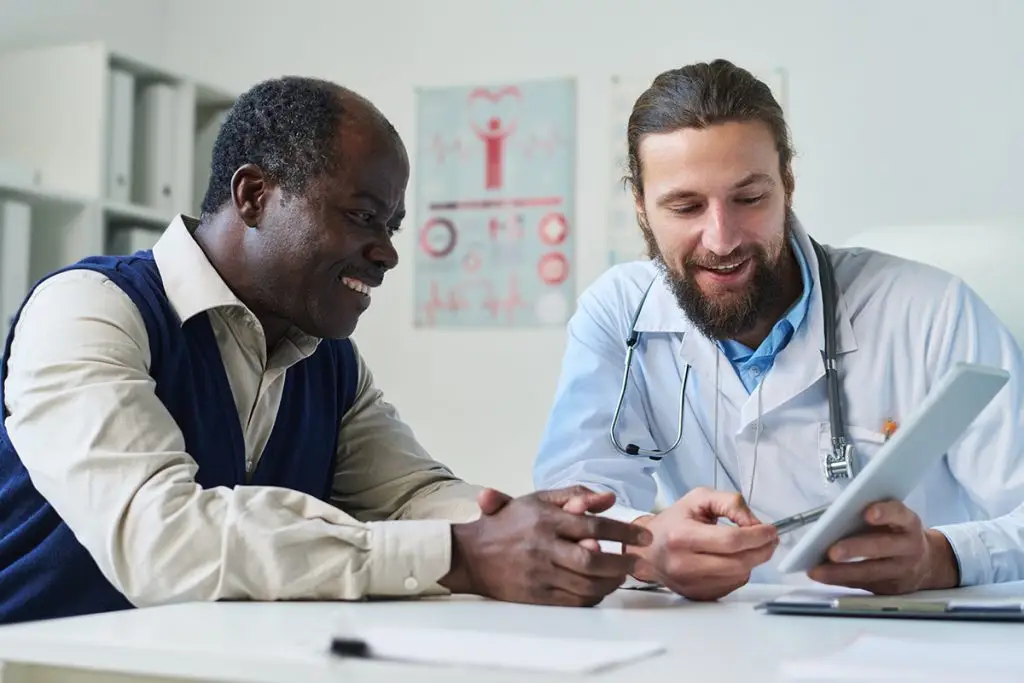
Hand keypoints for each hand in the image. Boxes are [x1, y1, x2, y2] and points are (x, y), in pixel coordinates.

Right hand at [440, 486, 652, 606]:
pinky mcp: (536, 595)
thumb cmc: (506, 523)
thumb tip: (608, 498)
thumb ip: (574, 495)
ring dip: (611, 582)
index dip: (624, 532)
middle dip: (622, 563)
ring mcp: (540, 573)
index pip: (594, 524)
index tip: (644, 536)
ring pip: (586, 584)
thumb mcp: (537, 500)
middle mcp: (544, 547)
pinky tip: (601, 588)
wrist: (470, 554)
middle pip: (593, 558)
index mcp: (546, 520)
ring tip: (622, 575)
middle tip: (637, 562)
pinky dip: (593, 596)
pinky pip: (574, 600)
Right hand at [627, 487, 778, 600]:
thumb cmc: (673, 522)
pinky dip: (740, 571)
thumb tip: (755, 524)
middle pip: (739, 562)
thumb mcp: (698, 499)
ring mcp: (692, 585)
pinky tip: (731, 559)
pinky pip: (733, 585)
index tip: (770, 530)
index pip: (730, 541)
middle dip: (762, 549)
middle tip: (770, 538)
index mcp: (682, 537)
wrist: (648, 551)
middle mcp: (685, 565)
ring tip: (747, 546)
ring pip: (740, 575)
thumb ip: (730, 503)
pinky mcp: (699, 596)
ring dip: (752, 560)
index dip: (757, 536)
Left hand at [808, 499, 959, 593]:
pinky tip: (822, 576)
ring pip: (870, 572)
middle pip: (882, 547)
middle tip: (832, 552)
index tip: (868, 513)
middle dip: (856, 549)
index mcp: (909, 523)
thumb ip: (875, 514)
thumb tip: (835, 517)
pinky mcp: (891, 588)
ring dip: (841, 572)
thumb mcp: (895, 518)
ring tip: (817, 571)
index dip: (885, 513)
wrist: (928, 563)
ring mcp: (902, 571)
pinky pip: (863, 584)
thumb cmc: (898, 532)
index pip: (899, 514)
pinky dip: (840, 580)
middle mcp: (909, 547)